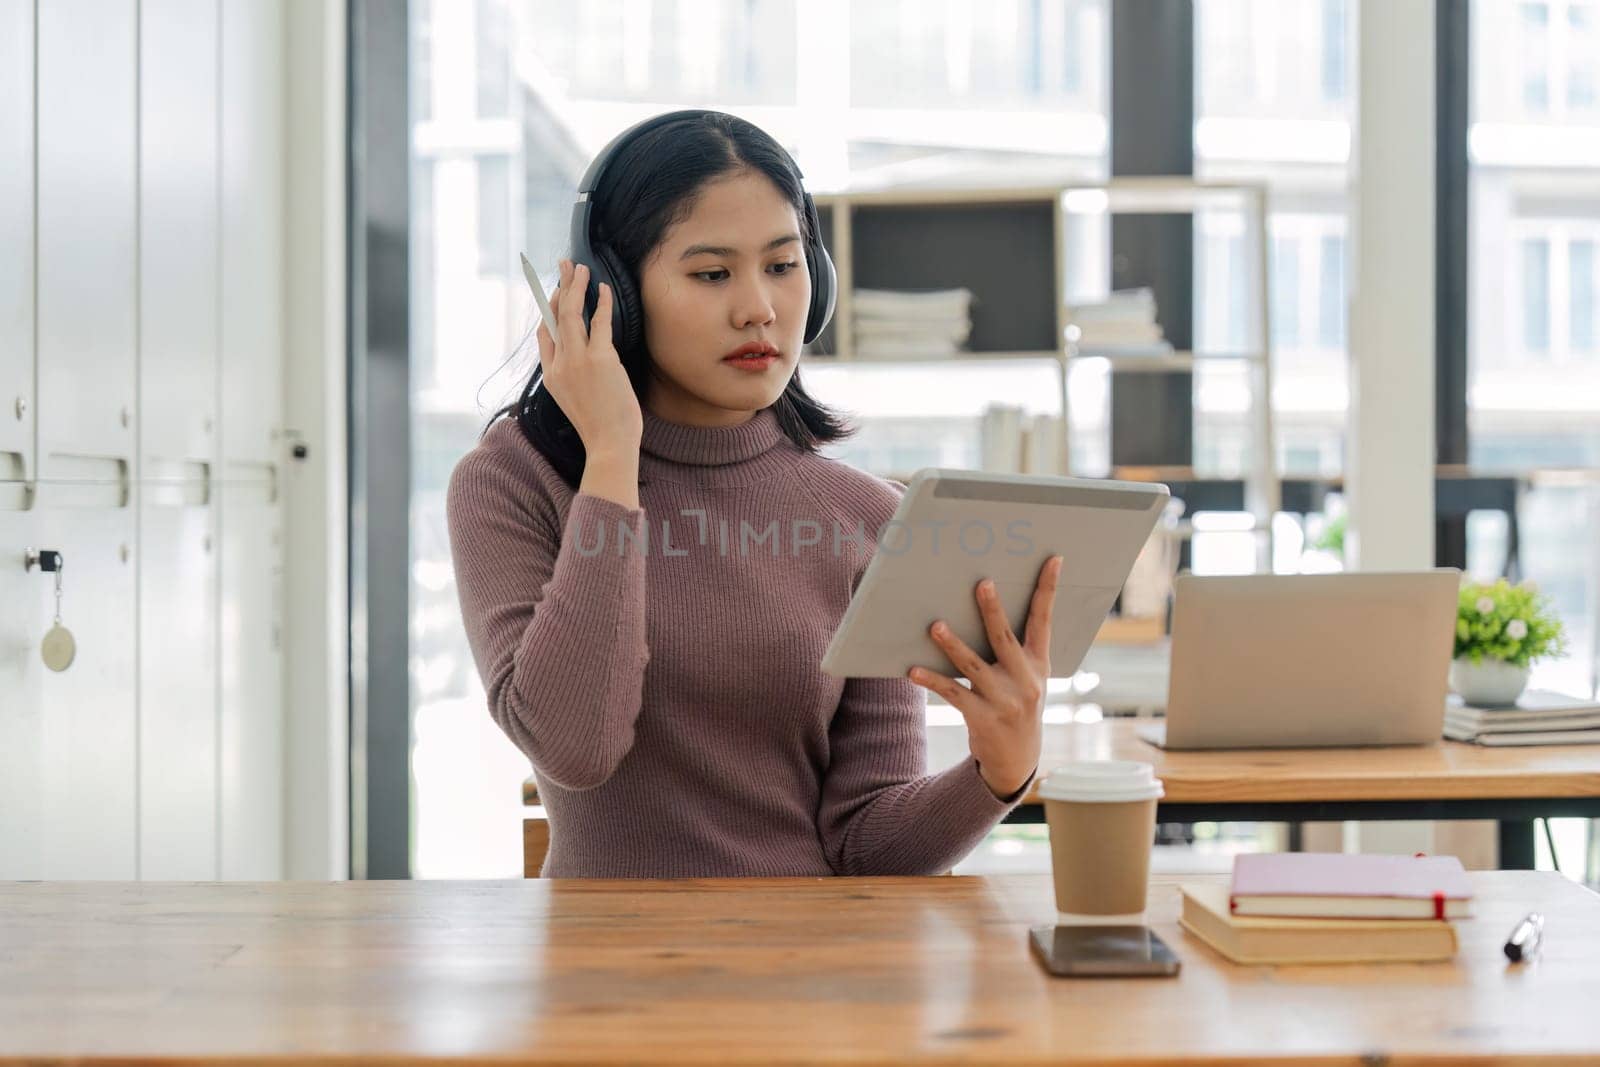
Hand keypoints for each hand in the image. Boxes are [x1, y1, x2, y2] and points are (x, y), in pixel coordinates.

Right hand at [537, 259, 642, 456]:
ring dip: (575, 286)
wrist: (609, 445)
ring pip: (571, 313)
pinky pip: (599, 322)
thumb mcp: (578, 400)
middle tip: (565, 265)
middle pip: (555, 316)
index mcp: (551, 376)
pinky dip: (601, 302)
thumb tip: (591, 355)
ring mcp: (578, 361)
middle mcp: (559, 365)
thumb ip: (575, 376)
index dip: (548, 309)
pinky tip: (604, 289)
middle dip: (559, 286)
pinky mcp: (600, 360)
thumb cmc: (601, 427)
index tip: (555, 291)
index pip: (544, 335)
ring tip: (580, 267)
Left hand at [908, 556, 1062, 799]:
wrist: (1017, 759)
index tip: (1053, 560)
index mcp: (1039, 664)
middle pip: (1005, 639)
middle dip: (993, 611)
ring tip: (935, 626)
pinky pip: (953, 694)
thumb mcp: (1029, 677)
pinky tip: (913, 670)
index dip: (1049, 589)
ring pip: (973, 666)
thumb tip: (990, 602)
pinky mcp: (982, 718)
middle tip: (982, 583)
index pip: (1045, 620)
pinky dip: (932, 681)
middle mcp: (1025, 680)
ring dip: (952, 645)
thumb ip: (1016, 647)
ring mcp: (1004, 700)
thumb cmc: (1017, 704)